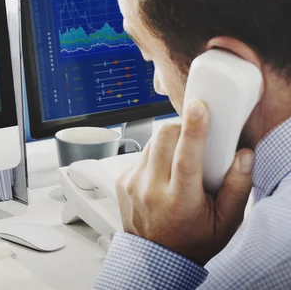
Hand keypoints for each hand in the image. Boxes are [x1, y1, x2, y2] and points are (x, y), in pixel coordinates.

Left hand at [116, 99, 254, 264]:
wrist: (156, 258)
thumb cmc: (191, 240)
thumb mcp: (225, 222)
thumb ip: (237, 188)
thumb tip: (243, 156)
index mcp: (180, 200)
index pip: (185, 157)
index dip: (194, 129)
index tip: (198, 108)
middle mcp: (151, 190)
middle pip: (163, 138)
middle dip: (181, 128)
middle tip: (193, 137)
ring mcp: (133, 184)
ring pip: (151, 142)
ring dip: (167, 143)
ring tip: (179, 162)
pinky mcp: (122, 180)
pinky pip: (140, 154)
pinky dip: (154, 156)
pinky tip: (163, 174)